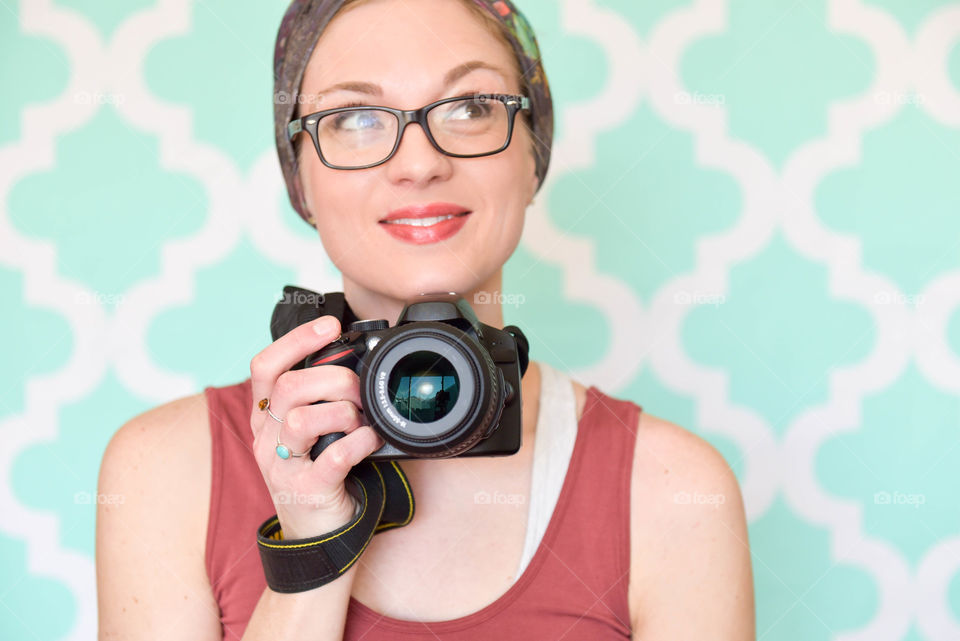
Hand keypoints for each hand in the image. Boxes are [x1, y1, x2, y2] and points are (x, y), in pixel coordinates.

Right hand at [249, 315, 384, 538]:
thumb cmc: (319, 473)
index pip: (265, 366)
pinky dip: (359, 442)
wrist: (317, 537)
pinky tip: (371, 440)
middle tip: (359, 389)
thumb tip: (354, 358)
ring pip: (302, 419)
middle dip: (333, 378)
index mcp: (266, 416)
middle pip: (289, 386)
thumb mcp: (310, 431)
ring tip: (361, 421)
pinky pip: (332, 457)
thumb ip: (319, 398)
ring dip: (343, 412)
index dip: (296, 339)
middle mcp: (266, 437)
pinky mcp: (305, 491)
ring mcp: (281, 466)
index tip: (330, 325)